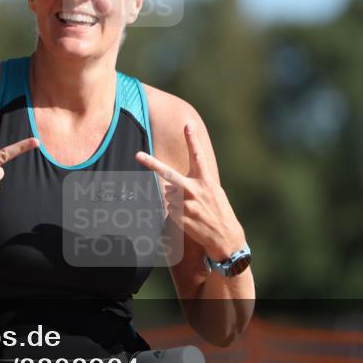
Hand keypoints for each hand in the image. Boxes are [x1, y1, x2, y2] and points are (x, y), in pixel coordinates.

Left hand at [135, 123, 245, 260]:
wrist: (225, 238)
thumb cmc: (219, 212)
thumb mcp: (214, 192)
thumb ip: (195, 184)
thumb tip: (168, 186)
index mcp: (206, 181)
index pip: (198, 156)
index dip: (193, 139)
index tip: (188, 124)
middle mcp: (196, 190)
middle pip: (169, 174)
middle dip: (152, 164)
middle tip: (137, 155)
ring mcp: (188, 205)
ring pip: (169, 196)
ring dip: (175, 201)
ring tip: (192, 209)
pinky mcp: (182, 218)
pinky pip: (170, 210)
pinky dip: (176, 213)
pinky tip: (189, 218)